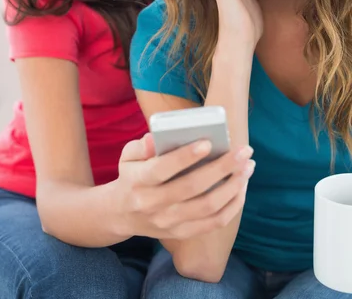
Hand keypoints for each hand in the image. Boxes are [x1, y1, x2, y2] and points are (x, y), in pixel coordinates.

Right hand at [114, 133, 254, 239]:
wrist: (122, 214)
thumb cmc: (132, 175)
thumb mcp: (128, 156)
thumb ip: (142, 146)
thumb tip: (155, 138)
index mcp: (138, 181)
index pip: (162, 169)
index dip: (185, 157)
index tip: (208, 143)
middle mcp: (153, 205)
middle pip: (193, 187)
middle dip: (223, 167)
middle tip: (244, 151)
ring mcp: (169, 222)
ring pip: (208, 207)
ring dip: (233, 186)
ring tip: (248, 167)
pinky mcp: (182, 233)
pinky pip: (214, 223)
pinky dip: (232, 205)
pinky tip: (242, 187)